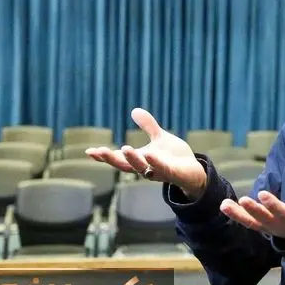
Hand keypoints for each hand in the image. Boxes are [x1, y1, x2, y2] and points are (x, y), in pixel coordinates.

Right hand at [85, 108, 206, 198]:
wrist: (194, 171)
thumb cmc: (174, 157)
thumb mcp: (159, 138)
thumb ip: (148, 126)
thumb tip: (134, 110)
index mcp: (140, 160)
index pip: (119, 159)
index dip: (105, 156)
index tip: (90, 151)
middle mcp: (146, 168)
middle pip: (126, 166)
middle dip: (113, 159)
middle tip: (100, 151)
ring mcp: (159, 172)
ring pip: (143, 169)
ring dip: (133, 160)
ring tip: (124, 148)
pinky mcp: (173, 174)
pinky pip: (163, 169)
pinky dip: (156, 163)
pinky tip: (150, 155)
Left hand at [220, 189, 284, 239]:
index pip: (281, 212)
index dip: (272, 204)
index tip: (263, 194)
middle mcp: (277, 225)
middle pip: (263, 218)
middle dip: (253, 209)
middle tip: (243, 200)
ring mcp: (266, 227)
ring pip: (251, 222)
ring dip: (238, 214)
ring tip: (225, 205)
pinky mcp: (259, 225)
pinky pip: (246, 221)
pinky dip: (235, 214)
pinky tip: (225, 205)